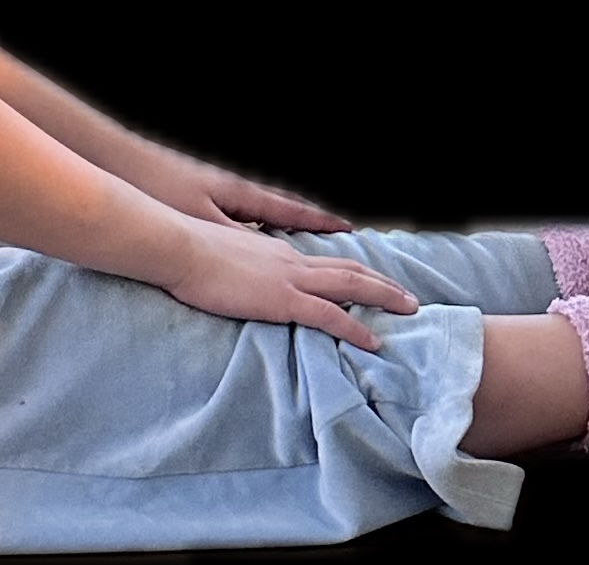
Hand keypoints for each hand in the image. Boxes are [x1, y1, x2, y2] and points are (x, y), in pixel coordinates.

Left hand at [121, 138, 354, 234]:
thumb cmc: (161, 190)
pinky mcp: (199, 191)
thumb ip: (238, 240)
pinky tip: (252, 229)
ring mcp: (218, 188)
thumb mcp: (203, 223)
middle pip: (283, 204)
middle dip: (311, 218)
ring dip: (284, 218)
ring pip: (262, 205)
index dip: (320, 222)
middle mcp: (236, 188)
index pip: (292, 211)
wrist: (123, 162)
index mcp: (242, 194)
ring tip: (305, 230)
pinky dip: (257, 218)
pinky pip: (241, 207)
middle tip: (339, 228)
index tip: (346, 228)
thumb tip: (272, 255)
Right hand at [163, 218, 418, 350]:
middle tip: (407, 296)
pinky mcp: (283, 299)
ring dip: (383, 296)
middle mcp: (291, 260)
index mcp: (277, 253)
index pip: (324, 261)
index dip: (352, 269)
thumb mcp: (222, 258)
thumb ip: (241, 269)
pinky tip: (374, 340)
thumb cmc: (190, 253)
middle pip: (349, 268)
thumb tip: (244, 281)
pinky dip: (356, 327)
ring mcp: (289, 278)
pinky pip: (329, 315)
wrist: (180, 248)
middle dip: (382, 282)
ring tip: (408, 309)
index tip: (373, 279)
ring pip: (351, 285)